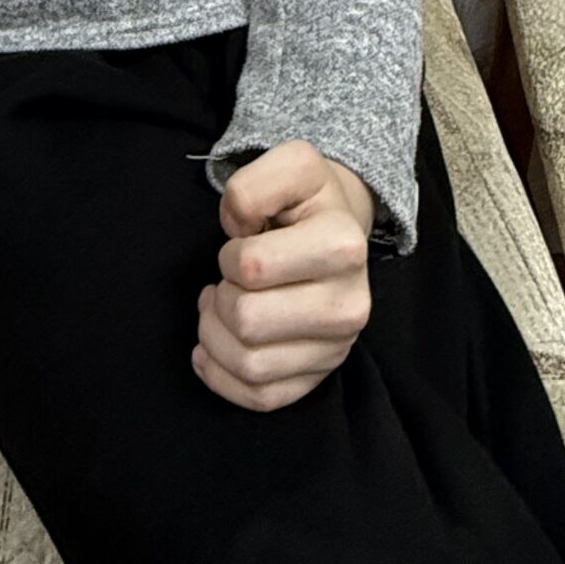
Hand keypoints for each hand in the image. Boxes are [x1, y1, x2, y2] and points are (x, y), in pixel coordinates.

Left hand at [193, 139, 375, 411]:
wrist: (337, 231)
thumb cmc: (306, 202)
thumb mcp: (291, 165)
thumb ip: (256, 182)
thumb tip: (239, 230)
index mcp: (344, 247)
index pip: (252, 268)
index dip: (231, 254)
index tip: (243, 244)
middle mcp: (350, 306)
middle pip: (246, 322)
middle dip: (221, 296)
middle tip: (228, 280)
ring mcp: (337, 349)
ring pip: (248, 365)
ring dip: (214, 335)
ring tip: (221, 307)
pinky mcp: (319, 377)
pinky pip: (259, 398)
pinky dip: (222, 376)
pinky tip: (214, 348)